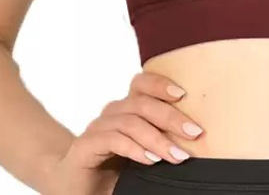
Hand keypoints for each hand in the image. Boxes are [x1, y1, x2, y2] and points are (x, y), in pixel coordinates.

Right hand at [43, 70, 203, 194]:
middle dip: (171, 117)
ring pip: (131, 122)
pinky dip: (134, 148)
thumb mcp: (142, 154)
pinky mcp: (85, 146)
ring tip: (177, 156)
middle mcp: (111, 113)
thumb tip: (194, 143)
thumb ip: (160, 144)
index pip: (142, 84)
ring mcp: (97, 128)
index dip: (161, 84)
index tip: (184, 94)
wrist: (74, 189)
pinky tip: (150, 160)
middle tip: (194, 133)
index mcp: (125, 109)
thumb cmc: (113, 172)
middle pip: (142, 103)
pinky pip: (113, 140)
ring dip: (157, 139)